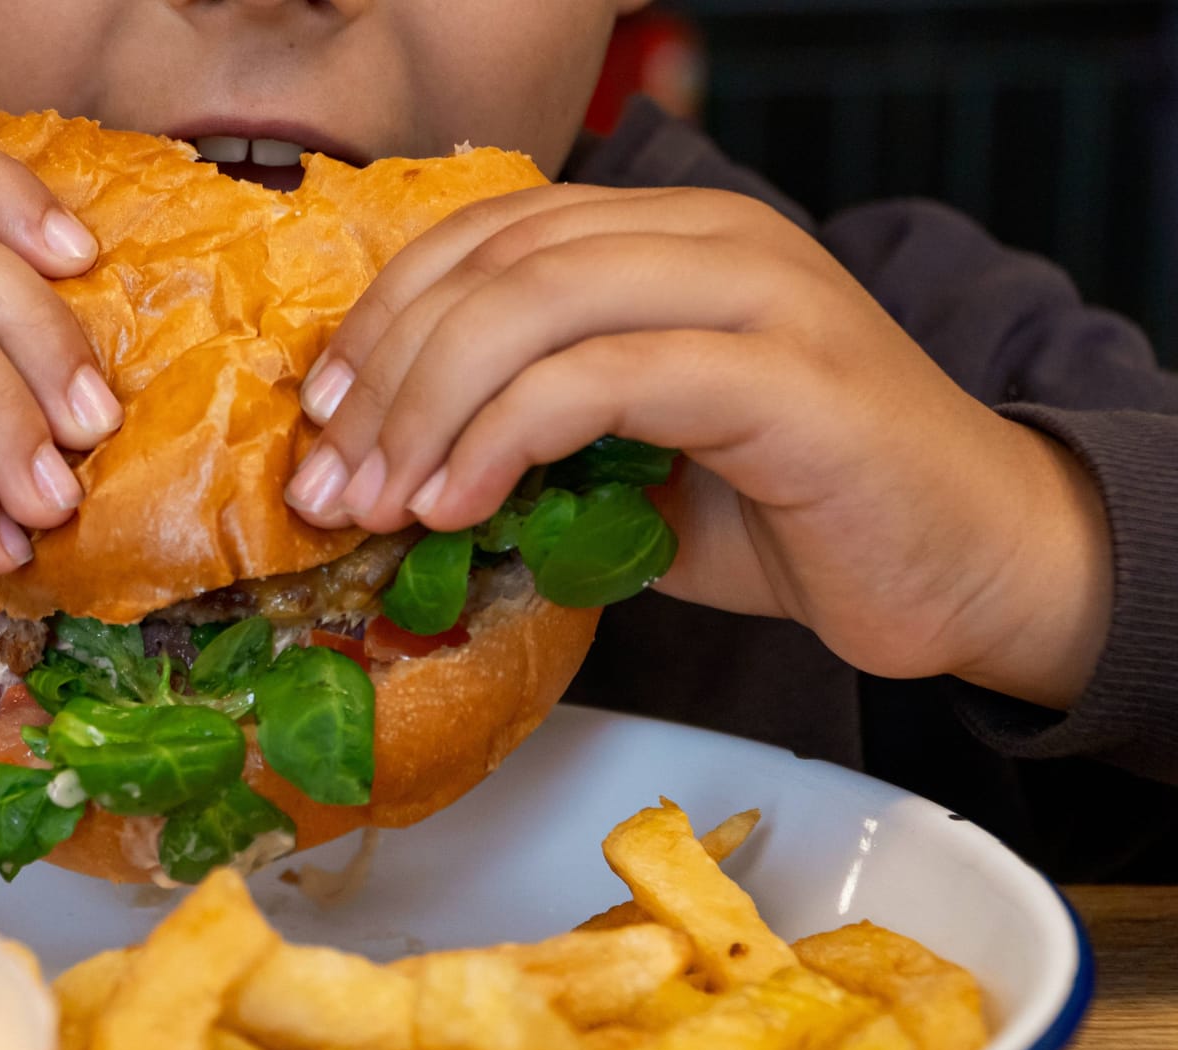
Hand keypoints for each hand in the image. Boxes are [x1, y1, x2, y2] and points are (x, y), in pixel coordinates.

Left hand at [283, 184, 1110, 707]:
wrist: (971, 570)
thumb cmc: (799, 514)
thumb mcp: (635, 461)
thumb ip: (534, 432)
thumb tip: (393, 466)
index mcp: (668, 237)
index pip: (488, 234)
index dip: (386, 314)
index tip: (324, 414)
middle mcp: (709, 237)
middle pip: (494, 259)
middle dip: (384, 371)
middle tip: (329, 477)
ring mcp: (755, 293)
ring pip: (534, 302)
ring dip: (426, 407)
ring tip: (377, 500)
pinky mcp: (783, 374)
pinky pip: (601, 378)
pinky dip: (503, 439)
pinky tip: (455, 506)